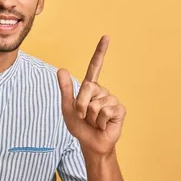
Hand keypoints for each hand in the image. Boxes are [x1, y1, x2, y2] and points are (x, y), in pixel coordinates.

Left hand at [57, 36, 125, 156]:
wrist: (90, 143)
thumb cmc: (80, 127)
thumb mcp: (67, 107)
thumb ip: (65, 89)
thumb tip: (61, 69)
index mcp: (90, 88)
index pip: (95, 67)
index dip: (100, 52)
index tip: (106, 37)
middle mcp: (102, 91)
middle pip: (87, 89)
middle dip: (80, 106)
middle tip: (84, 116)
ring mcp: (112, 100)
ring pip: (95, 104)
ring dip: (90, 117)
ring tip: (95, 122)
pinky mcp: (119, 110)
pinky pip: (105, 111)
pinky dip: (100, 121)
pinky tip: (103, 125)